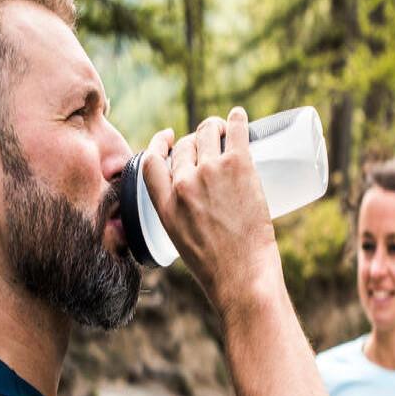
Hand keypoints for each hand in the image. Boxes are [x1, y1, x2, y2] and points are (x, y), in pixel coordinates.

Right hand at [141, 108, 279, 314]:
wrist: (243, 278)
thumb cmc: (217, 270)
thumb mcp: (182, 242)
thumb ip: (181, 217)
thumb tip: (196, 205)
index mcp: (165, 205)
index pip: (152, 161)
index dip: (161, 144)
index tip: (170, 137)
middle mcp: (183, 184)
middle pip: (185, 145)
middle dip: (197, 141)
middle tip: (213, 146)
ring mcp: (210, 172)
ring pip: (208, 132)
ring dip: (216, 128)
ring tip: (227, 133)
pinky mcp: (238, 167)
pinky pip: (236, 130)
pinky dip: (237, 119)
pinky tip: (240, 117)